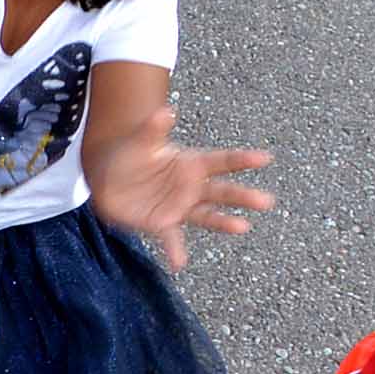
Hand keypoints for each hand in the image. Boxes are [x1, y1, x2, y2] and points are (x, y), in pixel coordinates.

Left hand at [84, 100, 277, 271]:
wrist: (107, 176)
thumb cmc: (131, 153)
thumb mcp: (142, 140)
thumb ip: (154, 128)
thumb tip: (166, 110)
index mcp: (192, 163)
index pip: (222, 160)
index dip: (243, 159)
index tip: (266, 158)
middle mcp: (192, 187)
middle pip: (222, 191)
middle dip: (243, 196)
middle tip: (267, 201)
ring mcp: (180, 207)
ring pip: (207, 215)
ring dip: (224, 222)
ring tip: (242, 227)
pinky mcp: (163, 223)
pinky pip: (172, 239)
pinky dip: (176, 251)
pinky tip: (179, 263)